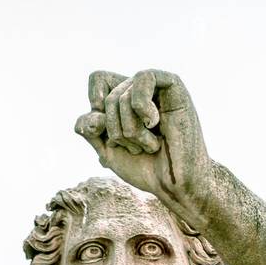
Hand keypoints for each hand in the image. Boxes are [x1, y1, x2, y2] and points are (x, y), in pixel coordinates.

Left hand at [75, 69, 212, 224]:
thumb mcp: (108, 151)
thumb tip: (92, 112)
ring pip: (123, 95)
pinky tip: (157, 125)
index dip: (96, 103)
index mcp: (126, 99)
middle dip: (117, 131)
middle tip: (138, 149)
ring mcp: (158, 88)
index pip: (98, 79)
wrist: (175, 186)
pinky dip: (142, 107)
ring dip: (132, 130)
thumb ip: (89, 128)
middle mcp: (141, 90)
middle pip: (109, 96)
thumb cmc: (147, 169)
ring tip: (151, 145)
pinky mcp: (175, 86)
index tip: (109, 131)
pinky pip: (144, 78)